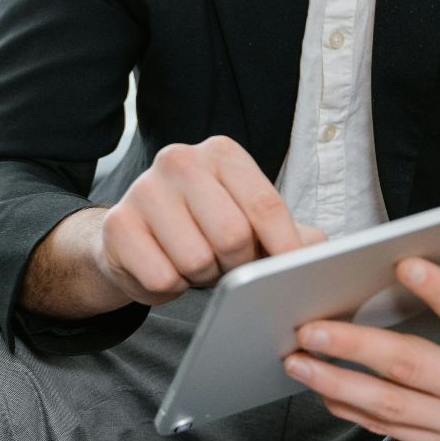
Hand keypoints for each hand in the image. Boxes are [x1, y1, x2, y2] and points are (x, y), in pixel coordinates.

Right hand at [94, 136, 325, 306]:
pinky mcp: (118, 223)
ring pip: (196, 260)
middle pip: (232, 235)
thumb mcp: (250, 224)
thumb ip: (290, 235)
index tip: (293, 273)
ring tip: (194, 264)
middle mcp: (180, 159)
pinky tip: (165, 268)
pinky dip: (170, 287)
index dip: (285, 248)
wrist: (134, 240)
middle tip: (226, 265)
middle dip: (236, 265)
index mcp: (221, 153)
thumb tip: (322, 253)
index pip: (265, 204)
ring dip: (201, 277)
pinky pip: (162, 276)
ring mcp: (144, 188)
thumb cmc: (203, 230)